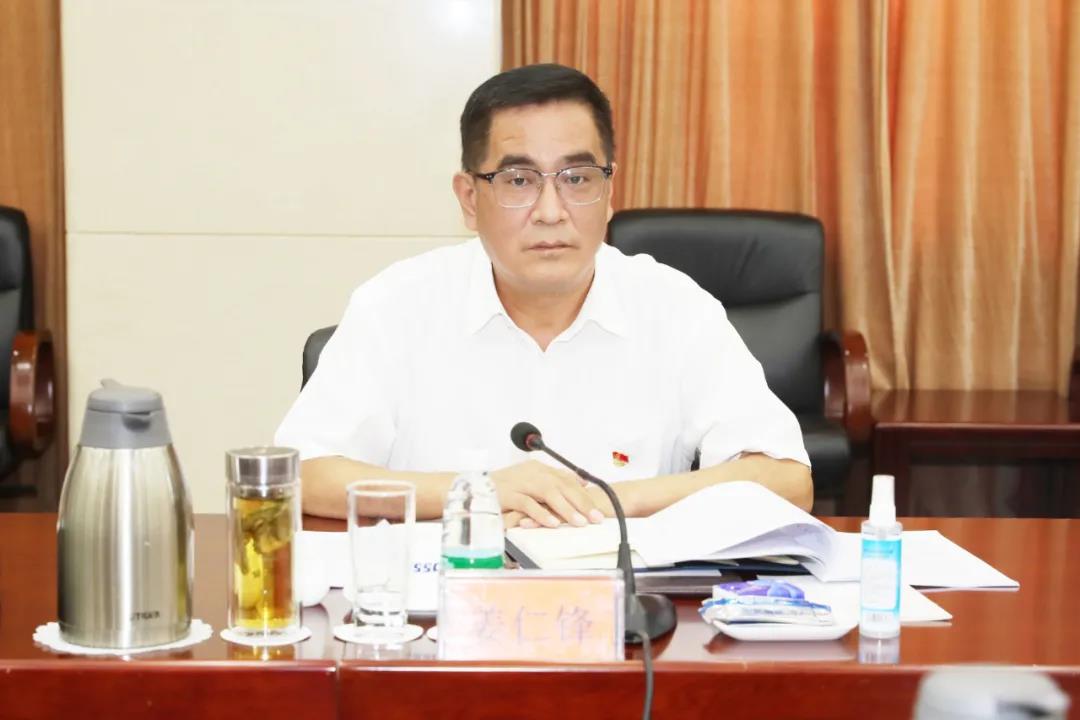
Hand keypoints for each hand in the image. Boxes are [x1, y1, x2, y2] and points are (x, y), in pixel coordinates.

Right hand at [490, 460, 604, 528]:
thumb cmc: (502, 490)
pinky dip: (540, 513)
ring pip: (548, 492)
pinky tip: (552, 523)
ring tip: (580, 523)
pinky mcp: (506, 494)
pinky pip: (527, 503)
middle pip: (562, 485)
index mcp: (538, 469)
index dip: (583, 495)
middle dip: (581, 502)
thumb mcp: (529, 483)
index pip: (567, 480)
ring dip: (566, 508)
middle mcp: (531, 473)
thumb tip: (581, 482)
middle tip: (596, 518)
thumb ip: (552, 482)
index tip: (598, 510)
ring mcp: (519, 482)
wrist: (472, 489)